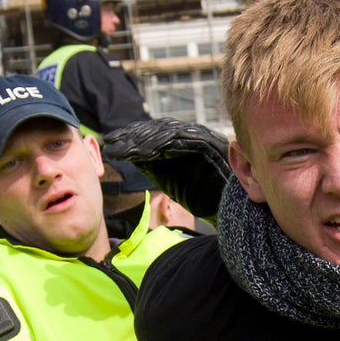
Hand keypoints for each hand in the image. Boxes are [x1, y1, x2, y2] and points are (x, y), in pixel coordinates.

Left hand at [103, 119, 231, 219]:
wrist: (229, 212)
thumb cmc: (202, 197)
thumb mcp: (168, 179)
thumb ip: (152, 165)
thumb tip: (129, 155)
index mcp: (182, 142)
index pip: (153, 132)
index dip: (130, 135)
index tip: (109, 143)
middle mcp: (192, 135)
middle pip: (157, 128)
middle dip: (131, 135)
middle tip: (110, 143)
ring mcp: (201, 138)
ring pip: (167, 131)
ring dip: (142, 139)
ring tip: (122, 149)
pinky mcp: (209, 145)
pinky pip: (181, 140)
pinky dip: (160, 145)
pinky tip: (141, 153)